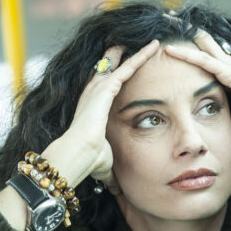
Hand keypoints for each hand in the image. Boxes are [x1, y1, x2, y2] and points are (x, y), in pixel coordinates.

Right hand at [47, 40, 159, 188]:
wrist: (77, 156)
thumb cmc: (88, 161)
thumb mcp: (104, 161)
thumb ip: (110, 168)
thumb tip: (115, 188)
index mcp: (92, 108)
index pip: (106, 87)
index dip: (115, 75)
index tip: (122, 67)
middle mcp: (93, 95)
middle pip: (110, 68)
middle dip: (120, 56)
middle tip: (128, 42)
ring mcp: (98, 90)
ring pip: (121, 64)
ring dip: (137, 53)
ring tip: (151, 41)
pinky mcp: (105, 89)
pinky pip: (127, 67)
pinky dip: (140, 56)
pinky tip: (153, 47)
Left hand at [164, 31, 230, 148]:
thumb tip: (229, 150)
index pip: (211, 62)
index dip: (198, 54)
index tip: (185, 49)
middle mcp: (229, 67)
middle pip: (204, 46)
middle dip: (188, 35)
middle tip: (170, 20)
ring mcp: (227, 67)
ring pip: (199, 46)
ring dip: (181, 37)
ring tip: (165, 18)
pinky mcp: (227, 71)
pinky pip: (201, 61)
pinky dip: (185, 55)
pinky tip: (169, 51)